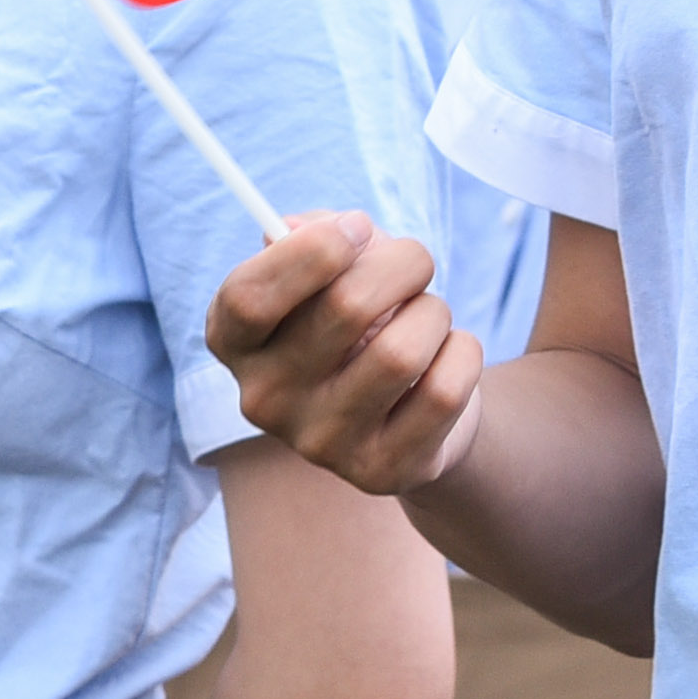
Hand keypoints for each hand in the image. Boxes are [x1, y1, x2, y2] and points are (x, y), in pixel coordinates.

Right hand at [206, 214, 485, 499]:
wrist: (406, 407)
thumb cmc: (358, 318)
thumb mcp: (327, 268)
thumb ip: (312, 234)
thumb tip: (311, 229)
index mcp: (234, 341)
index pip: (249, 297)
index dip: (310, 251)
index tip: (357, 227)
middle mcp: (264, 399)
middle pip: (345, 307)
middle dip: (401, 263)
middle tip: (416, 260)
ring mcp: (320, 443)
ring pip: (402, 352)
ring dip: (433, 312)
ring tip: (430, 314)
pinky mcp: (379, 471)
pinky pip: (443, 392)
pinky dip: (463, 354)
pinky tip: (450, 354)